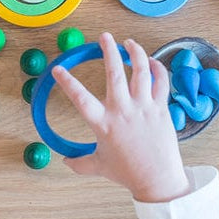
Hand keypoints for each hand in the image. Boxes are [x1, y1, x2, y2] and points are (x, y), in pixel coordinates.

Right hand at [52, 32, 189, 202]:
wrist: (158, 181)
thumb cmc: (127, 173)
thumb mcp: (98, 166)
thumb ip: (79, 162)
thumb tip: (64, 161)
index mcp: (103, 124)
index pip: (80, 99)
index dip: (67, 82)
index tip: (57, 69)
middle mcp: (123, 112)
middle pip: (114, 73)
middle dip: (108, 50)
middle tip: (104, 36)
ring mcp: (144, 108)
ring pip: (141, 71)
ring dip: (135, 52)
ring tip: (129, 42)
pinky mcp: (161, 109)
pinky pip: (161, 81)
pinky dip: (156, 68)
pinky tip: (150, 61)